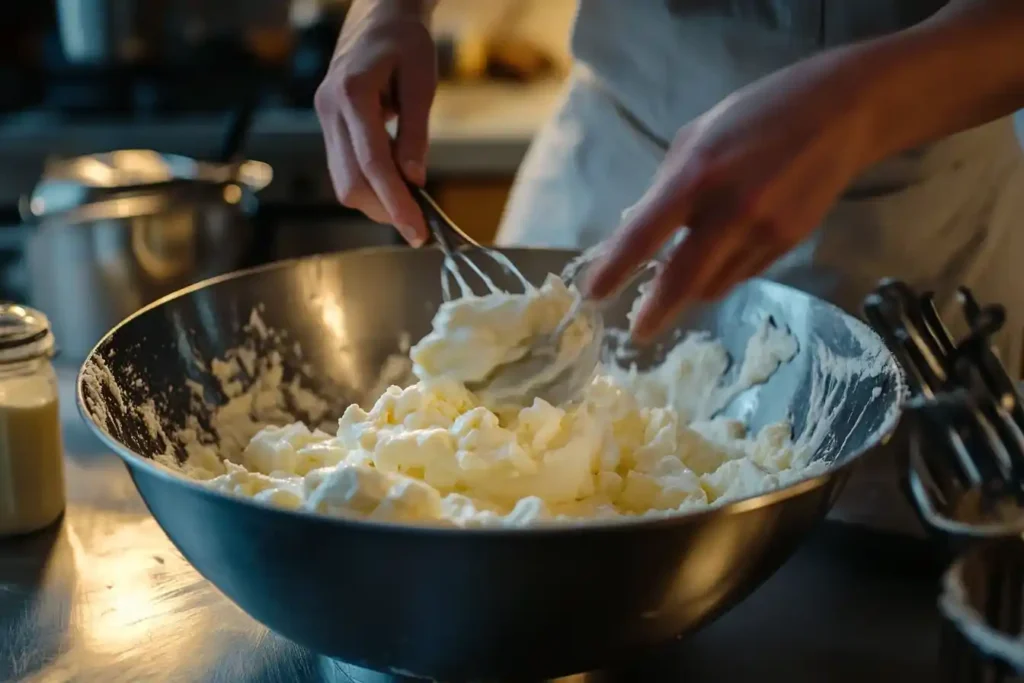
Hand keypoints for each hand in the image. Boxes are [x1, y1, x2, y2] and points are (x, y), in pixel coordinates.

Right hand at [315, 0, 436, 244]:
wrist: (378, 13)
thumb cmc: (405, 40)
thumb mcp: (421, 81)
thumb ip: (416, 132)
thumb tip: (415, 179)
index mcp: (352, 93)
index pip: (373, 164)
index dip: (395, 203)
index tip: (417, 231)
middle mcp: (330, 108)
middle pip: (350, 181)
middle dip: (384, 210)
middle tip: (418, 226)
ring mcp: (324, 116)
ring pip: (342, 180)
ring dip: (376, 201)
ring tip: (410, 206)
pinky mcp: (328, 123)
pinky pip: (344, 166)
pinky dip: (369, 183)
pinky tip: (394, 184)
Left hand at [584, 53, 877, 341]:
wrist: (842, 114)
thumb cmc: (757, 116)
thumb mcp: (697, 137)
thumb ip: (667, 187)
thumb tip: (639, 232)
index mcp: (697, 174)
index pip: (644, 234)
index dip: (614, 270)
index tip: (592, 295)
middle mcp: (731, 210)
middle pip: (682, 279)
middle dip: (656, 311)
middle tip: (637, 331)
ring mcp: (764, 232)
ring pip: (713, 285)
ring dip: (689, 290)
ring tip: (678, 279)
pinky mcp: (788, 244)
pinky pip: (742, 274)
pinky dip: (721, 273)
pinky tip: (721, 253)